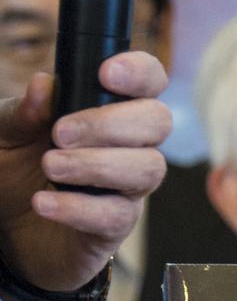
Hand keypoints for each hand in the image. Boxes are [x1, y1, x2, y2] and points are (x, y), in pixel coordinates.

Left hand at [0, 53, 169, 299]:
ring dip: (97, 165)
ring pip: (148, 169)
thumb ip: (22, 112)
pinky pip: (117, 215)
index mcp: (108, 110)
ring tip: (51, 167)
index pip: (148, 81)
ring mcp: (127, 188)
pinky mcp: (115, 227)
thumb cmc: (13, 169)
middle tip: (61, 134)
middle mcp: (128, 146)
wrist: (6, 226)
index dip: (140, 73)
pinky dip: (78, 207)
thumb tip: (45, 85)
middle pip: (158, 121)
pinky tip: (43, 203)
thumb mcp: (5, 133)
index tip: (107, 75)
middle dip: (112, 124)